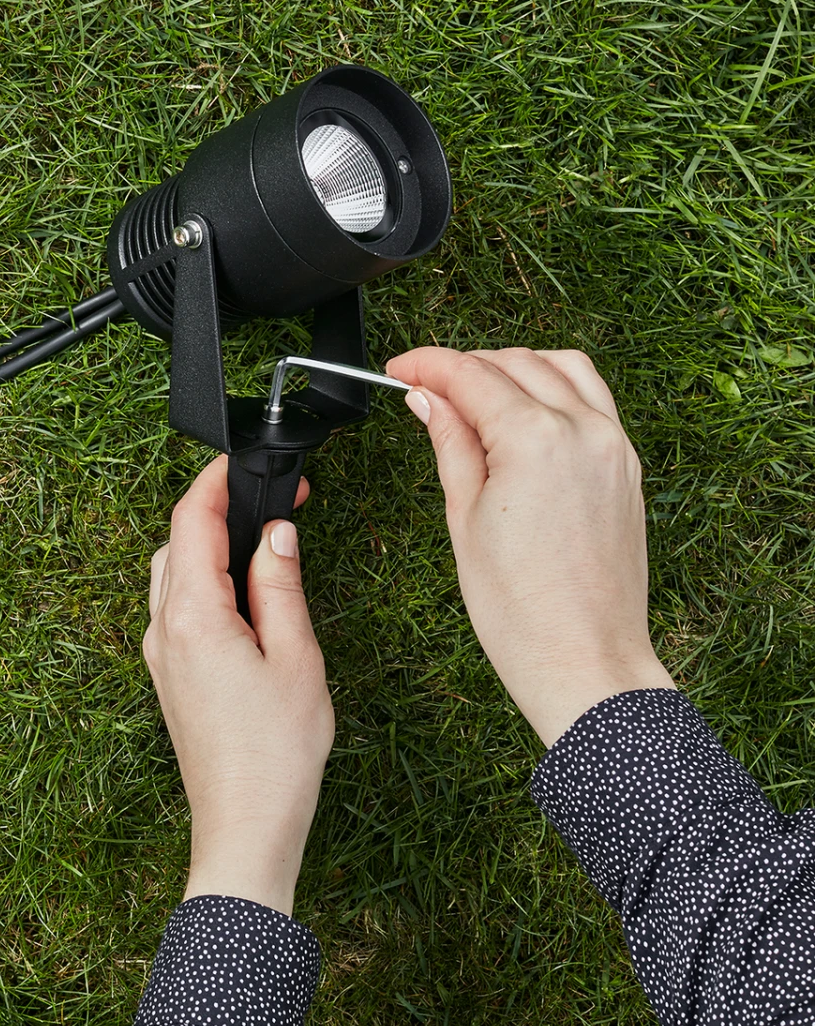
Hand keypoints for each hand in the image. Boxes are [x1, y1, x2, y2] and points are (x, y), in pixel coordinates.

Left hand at [144, 456, 333, 915]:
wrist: (244, 825)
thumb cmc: (275, 753)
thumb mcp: (296, 657)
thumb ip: (281, 586)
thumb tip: (275, 535)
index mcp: (193, 617)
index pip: (190, 523)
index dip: (215, 483)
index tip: (244, 463)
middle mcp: (164, 631)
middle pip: (175, 544)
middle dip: (215, 511)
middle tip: (269, 501)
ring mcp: (161, 655)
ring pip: (171, 575)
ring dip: (206, 546)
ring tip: (259, 540)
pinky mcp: (169, 676)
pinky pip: (176, 608)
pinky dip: (202, 582)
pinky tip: (240, 592)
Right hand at [385, 347, 674, 746]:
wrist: (584, 662)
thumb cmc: (522, 610)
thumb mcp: (464, 518)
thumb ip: (451, 443)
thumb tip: (429, 399)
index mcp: (536, 439)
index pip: (471, 375)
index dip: (426, 364)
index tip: (399, 369)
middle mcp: (584, 430)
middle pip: (516, 362)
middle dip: (465, 365)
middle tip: (424, 387)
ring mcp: (614, 446)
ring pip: (563, 368)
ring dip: (514, 368)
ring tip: (474, 395)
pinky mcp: (627, 467)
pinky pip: (593, 400)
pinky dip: (555, 390)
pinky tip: (523, 415)